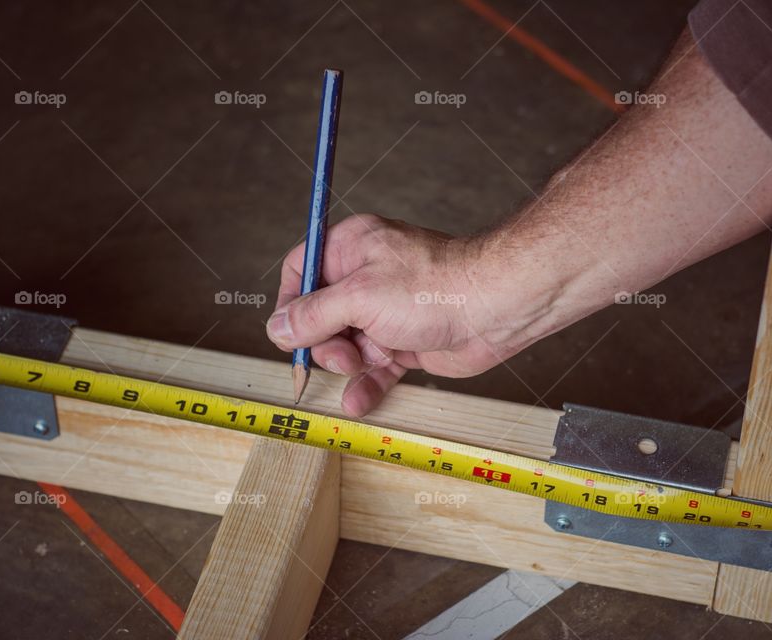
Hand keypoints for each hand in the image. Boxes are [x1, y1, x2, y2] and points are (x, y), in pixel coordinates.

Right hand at [266, 214, 516, 416]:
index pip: (301, 273)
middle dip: (325, 344)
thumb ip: (313, 315)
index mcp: (351, 248)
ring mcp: (386, 312)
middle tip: (343, 355)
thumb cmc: (433, 288)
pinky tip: (357, 403)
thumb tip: (277, 328)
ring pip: (346, 346)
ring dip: (348, 365)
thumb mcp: (360, 297)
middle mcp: (366, 278)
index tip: (287, 334)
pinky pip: (375, 367)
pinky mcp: (406, 342)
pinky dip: (367, 385)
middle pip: (320, 318)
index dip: (290, 305)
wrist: (494, 310)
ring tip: (362, 366)